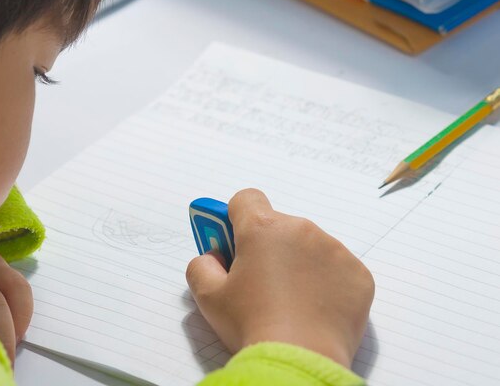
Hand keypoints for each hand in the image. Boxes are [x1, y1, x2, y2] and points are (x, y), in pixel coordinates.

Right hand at [186, 189, 373, 367]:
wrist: (300, 360)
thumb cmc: (252, 325)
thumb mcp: (208, 297)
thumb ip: (201, 266)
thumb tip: (214, 258)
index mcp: (262, 228)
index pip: (246, 199)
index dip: (236, 218)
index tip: (234, 241)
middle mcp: (301, 230)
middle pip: (279, 226)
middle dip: (268, 247)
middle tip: (260, 283)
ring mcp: (334, 250)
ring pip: (309, 247)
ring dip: (298, 264)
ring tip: (290, 303)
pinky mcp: (357, 273)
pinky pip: (337, 269)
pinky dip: (326, 283)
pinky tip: (314, 309)